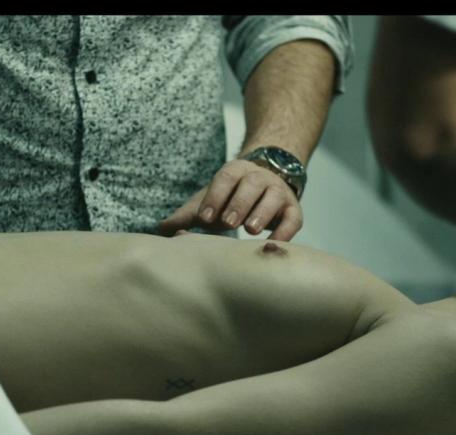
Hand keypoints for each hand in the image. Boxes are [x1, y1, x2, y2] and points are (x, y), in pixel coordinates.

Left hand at [158, 159, 302, 240]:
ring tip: (250, 229)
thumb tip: (162, 229)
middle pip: (251, 184)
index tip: (204, 218)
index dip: (215, 196)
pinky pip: (293, 219)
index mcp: (236, 171)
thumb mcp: (210, 200)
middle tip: (227, 222)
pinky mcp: (293, 210)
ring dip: (262, 212)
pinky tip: (273, 243)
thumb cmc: (232, 197)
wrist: (267, 184)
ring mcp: (278, 192)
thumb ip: (189, 213)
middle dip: (239, 203)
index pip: (225, 178)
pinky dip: (285, 230)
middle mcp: (259, 177)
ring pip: (274, 197)